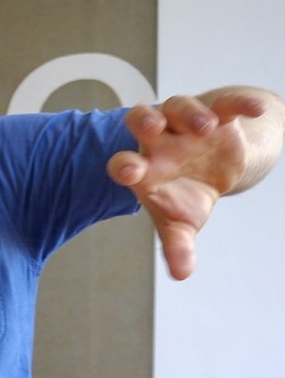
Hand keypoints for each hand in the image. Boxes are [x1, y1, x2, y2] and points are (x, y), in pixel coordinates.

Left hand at [107, 91, 267, 279]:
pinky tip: (255, 110)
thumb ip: (177, 247)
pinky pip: (226, 103)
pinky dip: (240, 104)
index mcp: (144, 168)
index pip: (123, 163)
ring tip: (206, 126)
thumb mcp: (182, 224)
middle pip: (141, 120)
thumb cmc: (185, 196)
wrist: (214, 168)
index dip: (123, 166)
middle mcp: (159, 141)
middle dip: (144, 121)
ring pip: (178, 106)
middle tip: (152, 127)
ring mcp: (186, 125)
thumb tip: (181, 274)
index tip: (129, 173)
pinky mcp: (218, 114)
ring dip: (190, 113)